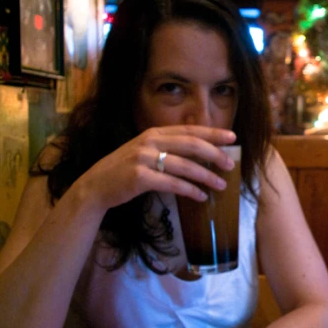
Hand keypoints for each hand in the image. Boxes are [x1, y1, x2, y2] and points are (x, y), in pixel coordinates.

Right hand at [74, 125, 236, 212]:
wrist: (96, 186)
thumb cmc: (125, 170)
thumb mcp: (146, 152)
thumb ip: (168, 149)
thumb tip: (201, 153)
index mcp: (154, 133)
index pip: (189, 130)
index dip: (212, 133)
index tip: (232, 137)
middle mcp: (150, 142)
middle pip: (191, 145)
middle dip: (214, 154)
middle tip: (230, 164)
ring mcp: (144, 159)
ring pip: (185, 166)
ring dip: (206, 176)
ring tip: (221, 185)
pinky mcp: (140, 177)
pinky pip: (172, 184)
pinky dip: (190, 190)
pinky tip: (201, 196)